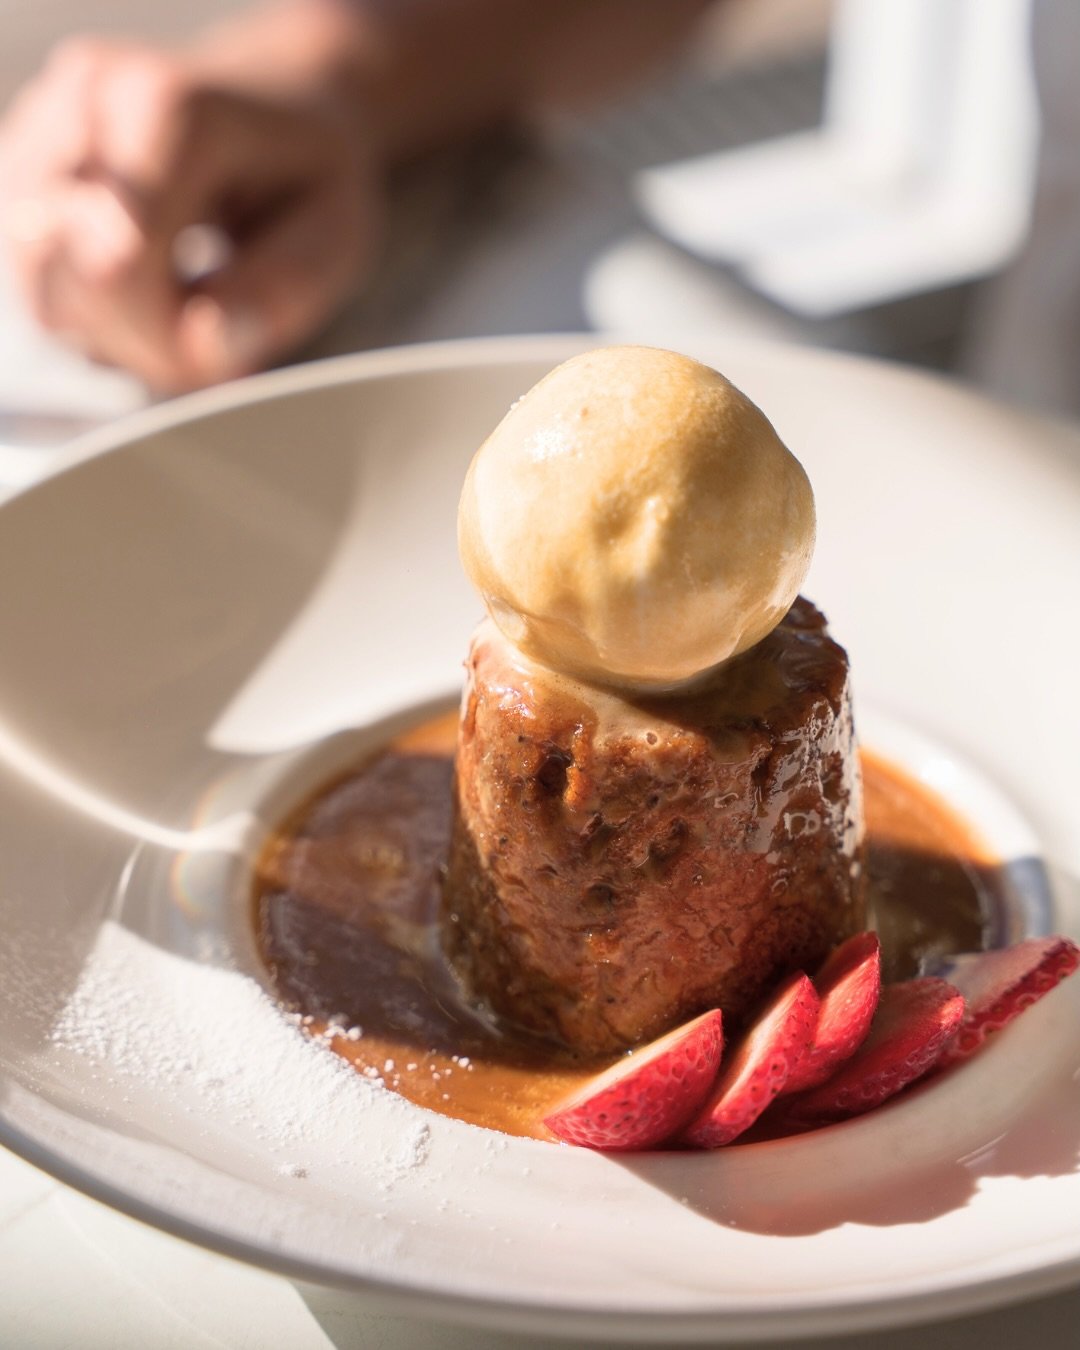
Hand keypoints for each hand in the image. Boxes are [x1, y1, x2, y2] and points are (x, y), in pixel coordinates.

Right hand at [0, 38, 380, 391]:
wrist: (281, 105)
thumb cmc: (308, 176)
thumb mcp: (335, 239)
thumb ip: (277, 295)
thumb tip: (204, 346)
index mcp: (164, 106)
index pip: (118, 263)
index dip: (162, 339)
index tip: (216, 358)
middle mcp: (84, 101)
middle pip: (62, 277)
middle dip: (136, 339)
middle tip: (206, 336)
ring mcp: (41, 129)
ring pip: (38, 284)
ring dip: (112, 328)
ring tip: (184, 303)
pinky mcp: (21, 168)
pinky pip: (36, 277)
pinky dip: (91, 308)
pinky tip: (150, 285)